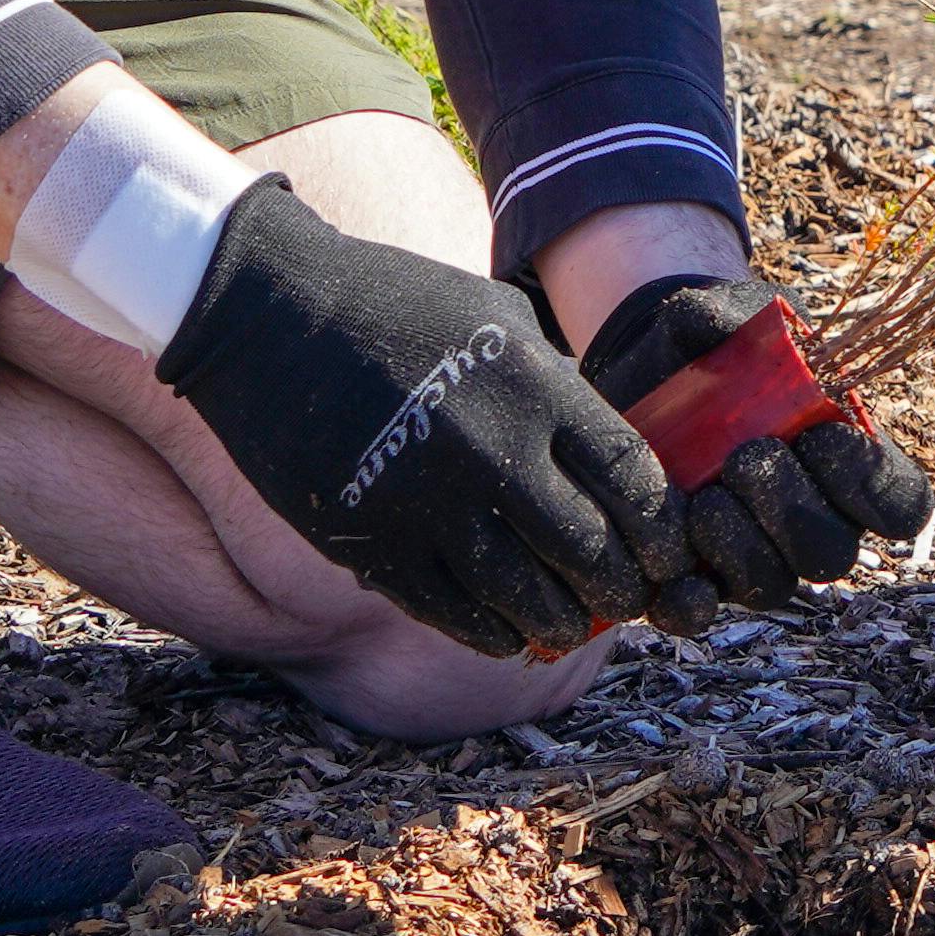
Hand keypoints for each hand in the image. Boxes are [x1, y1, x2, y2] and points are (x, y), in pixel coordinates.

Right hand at [155, 179, 692, 657]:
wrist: (268, 312)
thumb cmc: (392, 302)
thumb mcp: (496, 317)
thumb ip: (553, 381)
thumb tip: (601, 443)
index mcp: (536, 387)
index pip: (631, 477)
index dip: (660, 529)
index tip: (666, 550)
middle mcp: (495, 451)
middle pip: (590, 550)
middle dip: (622, 588)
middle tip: (626, 599)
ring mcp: (433, 504)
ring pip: (526, 598)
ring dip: (561, 623)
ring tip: (570, 626)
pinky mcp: (376, 543)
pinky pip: (453, 613)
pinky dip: (492, 633)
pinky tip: (508, 633)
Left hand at [576, 274, 934, 607]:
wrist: (642, 370)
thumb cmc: (710, 342)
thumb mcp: (728, 315)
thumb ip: (737, 316)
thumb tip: (727, 332)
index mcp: (849, 462)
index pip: (898, 503)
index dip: (871, 484)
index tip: (822, 434)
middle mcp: (814, 519)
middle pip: (832, 552)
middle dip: (792, 509)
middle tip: (746, 459)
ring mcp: (757, 554)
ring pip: (774, 583)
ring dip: (741, 549)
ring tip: (705, 500)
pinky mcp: (697, 576)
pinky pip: (702, 612)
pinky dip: (688, 602)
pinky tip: (671, 575)